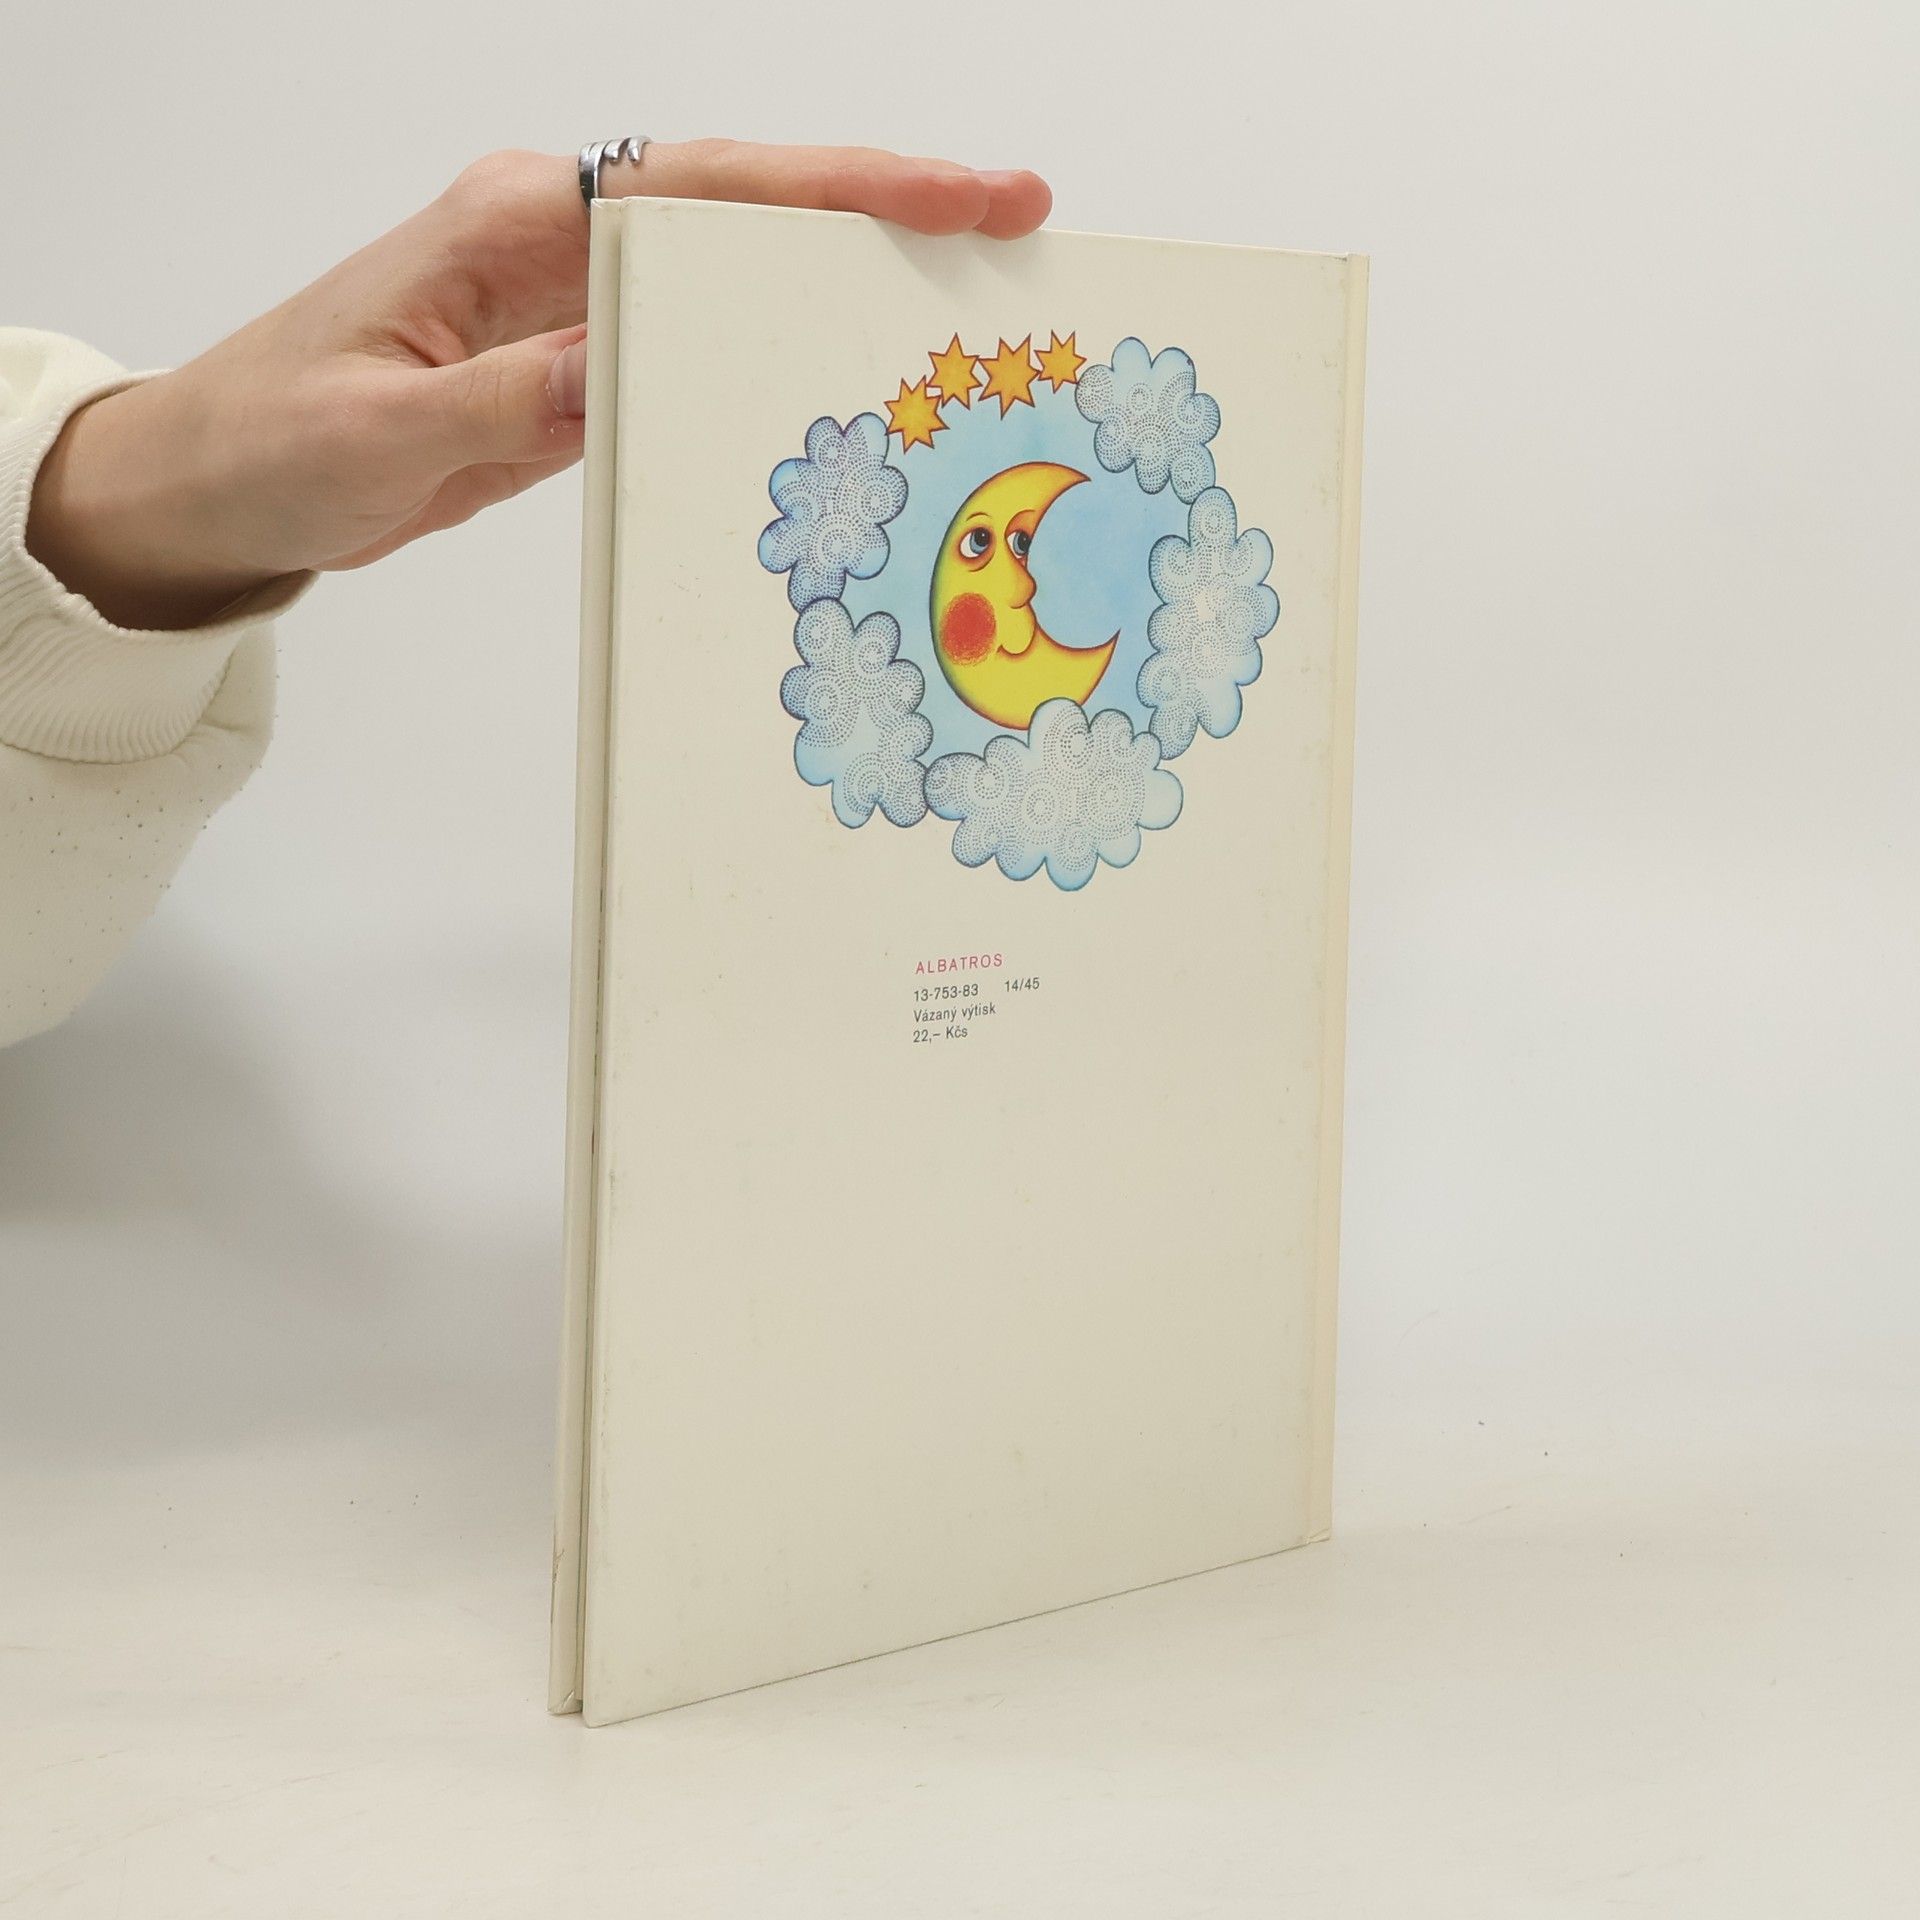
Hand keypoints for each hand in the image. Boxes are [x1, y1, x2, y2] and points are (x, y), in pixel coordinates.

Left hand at [25, 143, 1050, 629]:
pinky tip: (840, 388)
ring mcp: (570, 306)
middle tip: (1013, 231)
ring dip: (843, 285)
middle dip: (883, 212)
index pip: (706, 188)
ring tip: (960, 317)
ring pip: (735, 277)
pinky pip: (695, 350)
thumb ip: (509, 397)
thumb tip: (622, 363)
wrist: (215, 487)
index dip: (842, 186)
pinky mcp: (571, 370)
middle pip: (748, 209)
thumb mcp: (383, 433)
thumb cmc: (272, 444)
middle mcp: (555, 245)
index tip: (959, 196)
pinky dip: (772, 361)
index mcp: (514, 225)